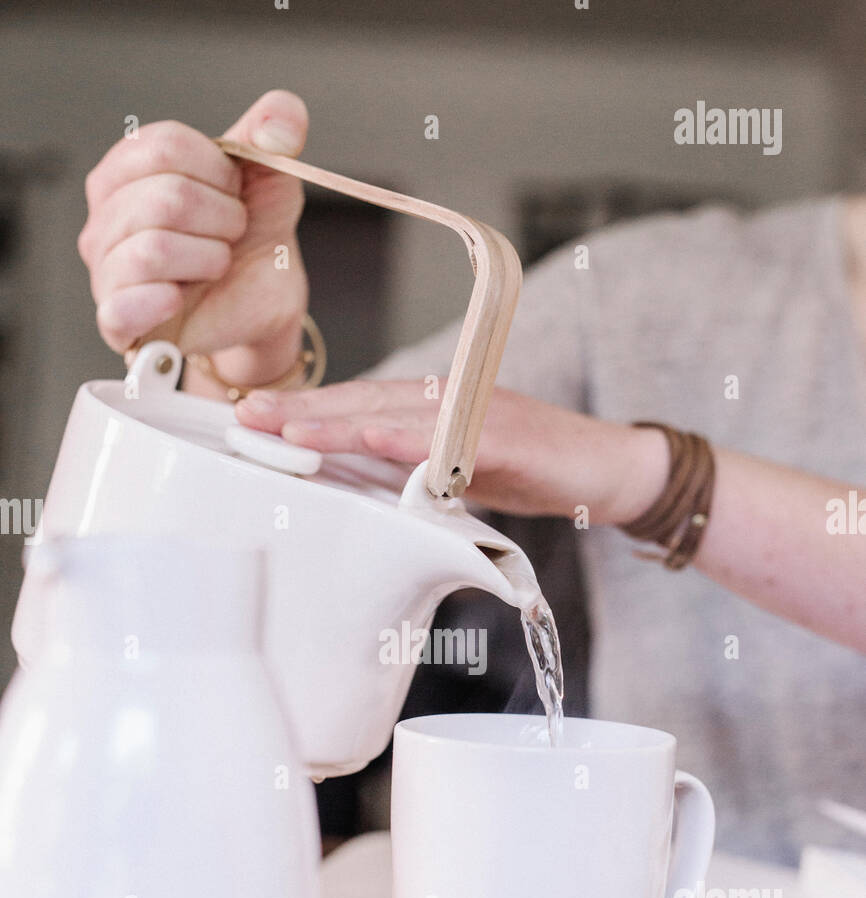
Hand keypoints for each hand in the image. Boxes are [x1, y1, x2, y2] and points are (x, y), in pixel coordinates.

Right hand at [78, 90, 308, 389]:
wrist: (261, 298)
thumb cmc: (249, 234)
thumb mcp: (268, 173)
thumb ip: (274, 130)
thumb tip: (281, 122)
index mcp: (127, 168)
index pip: (165, 145)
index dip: (218, 171)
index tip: (234, 191)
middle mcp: (106, 215)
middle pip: (165, 199)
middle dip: (222, 219)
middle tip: (231, 234)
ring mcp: (106, 268)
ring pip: (154, 250)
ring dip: (210, 259)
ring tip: (217, 264)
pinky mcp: (116, 320)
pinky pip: (124, 306)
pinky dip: (161, 300)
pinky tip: (180, 298)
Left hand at [235, 379, 667, 522]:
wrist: (608, 467)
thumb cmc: (535, 468)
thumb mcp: (461, 473)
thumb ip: (413, 472)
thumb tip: (363, 481)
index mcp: (432, 408)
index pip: (358, 404)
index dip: (307, 409)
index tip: (254, 415)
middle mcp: (447, 401)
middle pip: (364, 399)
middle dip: (304, 408)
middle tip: (246, 415)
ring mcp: (476, 414)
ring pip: (396, 414)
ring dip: (341, 420)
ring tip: (290, 429)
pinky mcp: (506, 437)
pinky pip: (451, 439)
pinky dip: (411, 439)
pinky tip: (373, 438)